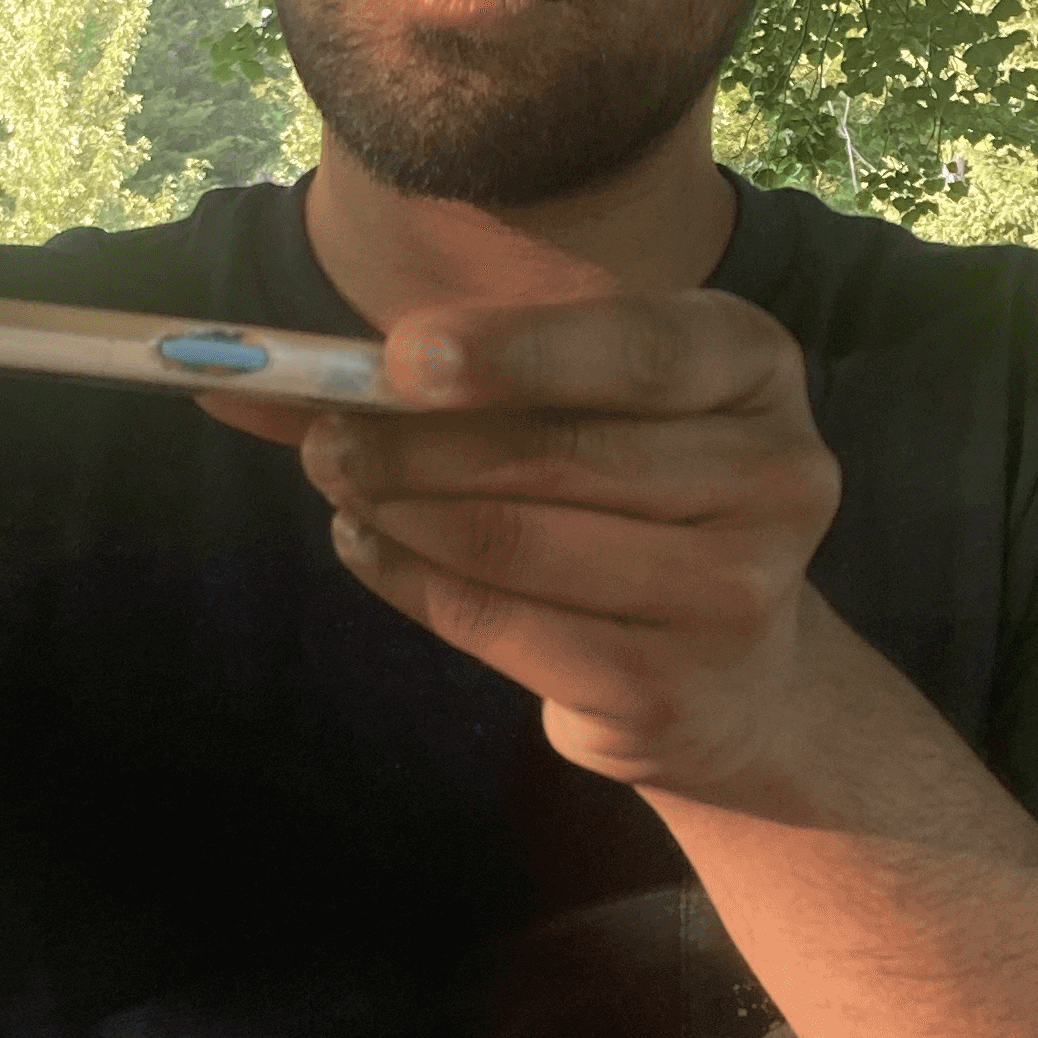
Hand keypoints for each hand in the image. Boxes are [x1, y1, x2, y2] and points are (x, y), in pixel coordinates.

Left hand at [281, 291, 844, 798]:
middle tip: (321, 434)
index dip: (515, 352)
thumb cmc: (635, 494)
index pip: (636, 348)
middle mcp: (777, 474)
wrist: (737, 673)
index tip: (402, 358)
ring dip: (399, 511)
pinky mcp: (668, 689)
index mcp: (758, 367)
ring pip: (518, 540)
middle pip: (559, 452)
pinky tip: (369, 548)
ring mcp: (736, 592)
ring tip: (339, 488)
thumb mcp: (586, 400)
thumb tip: (259, 369)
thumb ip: (456, 371)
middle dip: (416, 441)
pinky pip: (501, 624)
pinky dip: (411, 581)